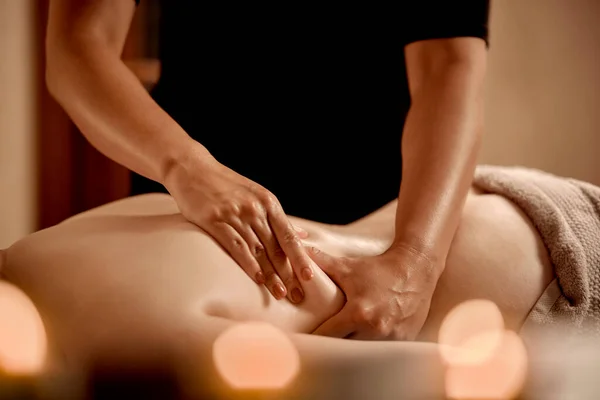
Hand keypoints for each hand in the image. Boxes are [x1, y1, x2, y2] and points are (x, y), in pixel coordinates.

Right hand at [164, 153, 313, 302]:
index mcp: (268, 203)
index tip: (310, 277)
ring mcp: (235, 214)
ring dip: (271, 274)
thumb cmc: (226, 185)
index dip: (300, 257)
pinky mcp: (215, 220)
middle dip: (288, 273)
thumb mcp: (257, 196)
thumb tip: (303, 236)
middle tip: (298, 295)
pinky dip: (247, 264)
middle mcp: (255, 209)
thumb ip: (279, 219)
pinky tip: (256, 279)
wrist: (193, 168)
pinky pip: (235, 245)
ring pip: (258, 250)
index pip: (289, 235)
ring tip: (280, 294)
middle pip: (276, 247)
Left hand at [306, 245, 440, 339]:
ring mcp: (392, 338)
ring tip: (340, 346)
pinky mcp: (404, 341)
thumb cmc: (378, 268)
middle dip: (331, 346)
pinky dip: (372, 349)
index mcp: (358, 313)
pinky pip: (381, 352)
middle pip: (342, 349)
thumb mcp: (348, 266)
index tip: (305, 339)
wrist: (416, 268)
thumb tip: (298, 248)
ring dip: (351, 349)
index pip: (326, 336)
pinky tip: (363, 344)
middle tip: (319, 345)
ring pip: (362, 353)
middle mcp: (375, 329)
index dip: (313, 338)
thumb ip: (321, 261)